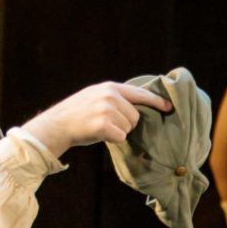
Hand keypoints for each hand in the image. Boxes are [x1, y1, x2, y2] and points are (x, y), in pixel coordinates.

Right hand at [21, 81, 172, 155]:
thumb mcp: (95, 96)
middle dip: (126, 124)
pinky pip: (121, 137)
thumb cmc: (78, 114)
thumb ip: (115, 98)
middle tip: (104, 122)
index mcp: (109, 87)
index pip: (139, 93)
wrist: (57, 125)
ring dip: (118, 131)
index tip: (169, 107)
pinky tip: (98, 134)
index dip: (156, 101)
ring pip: (129, 127)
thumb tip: (139, 107)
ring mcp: (107, 109)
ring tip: (99, 126)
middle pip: (135, 116)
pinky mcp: (104, 125)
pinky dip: (112, 139)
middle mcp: (110, 96)